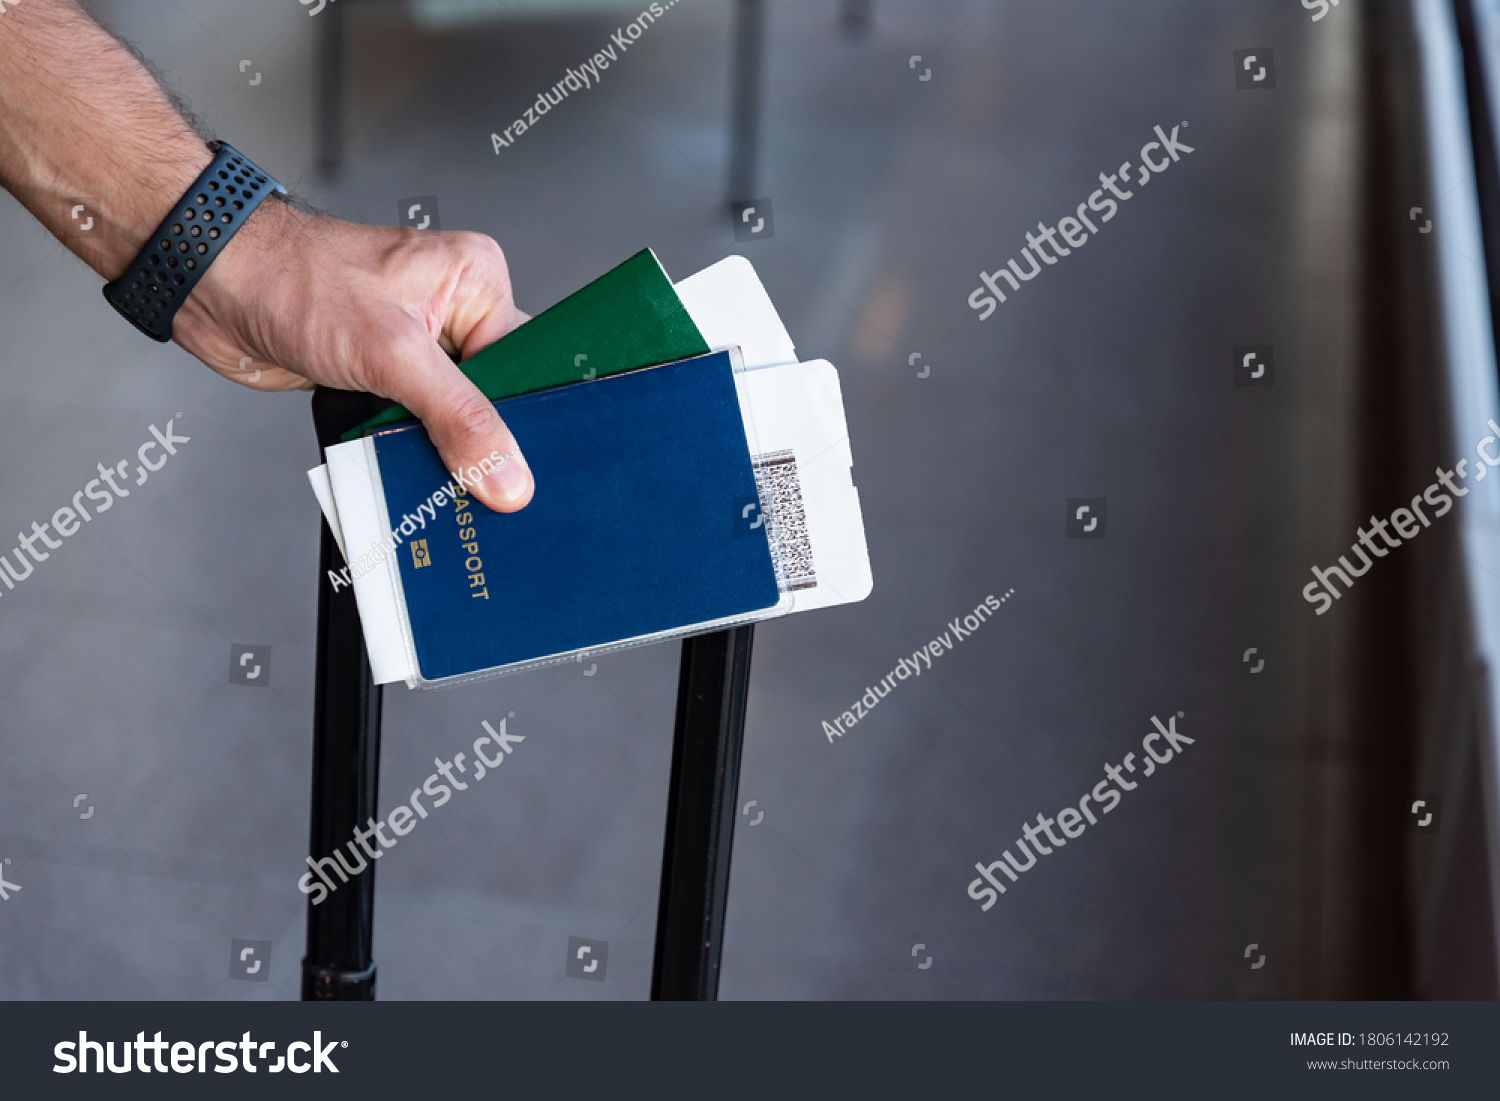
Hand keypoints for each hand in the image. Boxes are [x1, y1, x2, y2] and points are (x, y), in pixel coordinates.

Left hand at [174, 198, 534, 511]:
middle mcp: (453, 310)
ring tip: (434, 471)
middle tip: (479, 483)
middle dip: (480, 441)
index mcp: (476, 281)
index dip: (523, 421)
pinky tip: (405, 464)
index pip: (526, 367)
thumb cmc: (292, 280)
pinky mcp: (384, 374)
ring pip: (454, 419)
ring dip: (440, 450)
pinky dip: (408, 449)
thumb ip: (459, 419)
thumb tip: (508, 477)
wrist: (211, 284)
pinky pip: (416, 426)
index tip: (521, 472)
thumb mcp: (393, 354)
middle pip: (494, 397)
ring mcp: (418, 346)